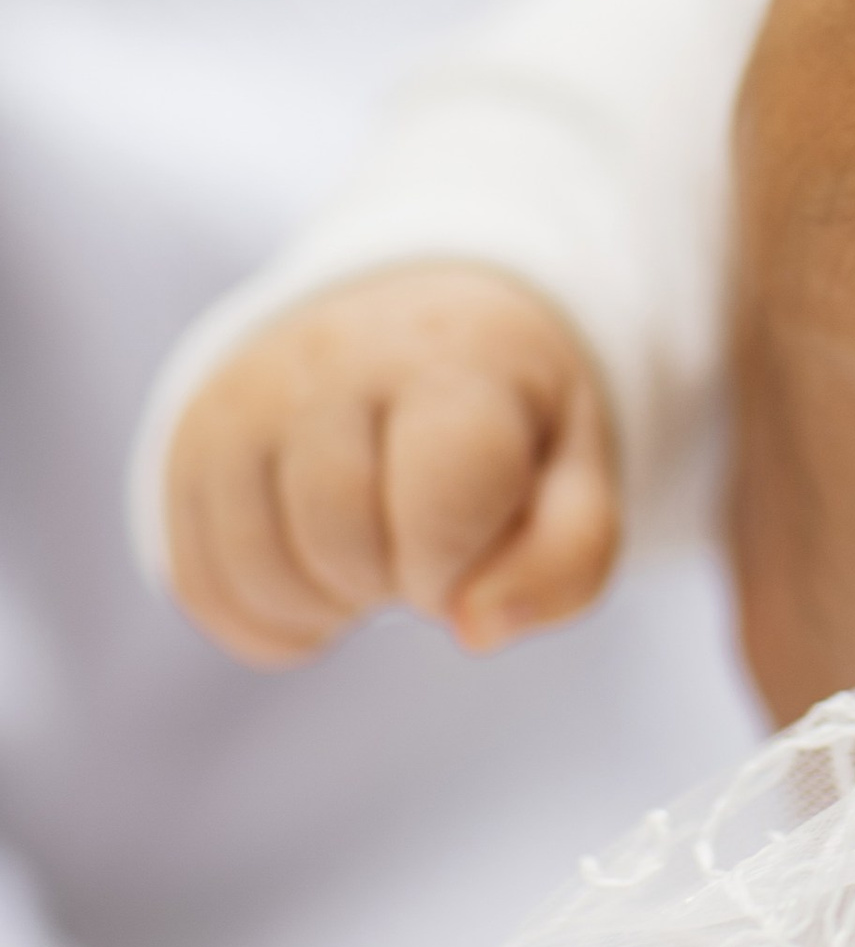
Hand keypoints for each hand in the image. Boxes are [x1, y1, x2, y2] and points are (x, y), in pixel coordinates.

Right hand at [163, 266, 619, 666]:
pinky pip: (199, 585)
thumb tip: (471, 626)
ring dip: (330, 606)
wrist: (418, 319)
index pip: (438, 504)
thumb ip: (567, 557)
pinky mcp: (186, 439)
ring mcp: (244, 394)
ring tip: (373, 551)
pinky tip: (317, 573)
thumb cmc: (507, 416)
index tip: (476, 538)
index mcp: (451, 353)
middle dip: (396, 579)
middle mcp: (329, 355)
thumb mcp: (577, 471)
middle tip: (425, 538)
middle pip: (341, 541)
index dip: (460, 563)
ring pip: (261, 573)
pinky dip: (268, 618)